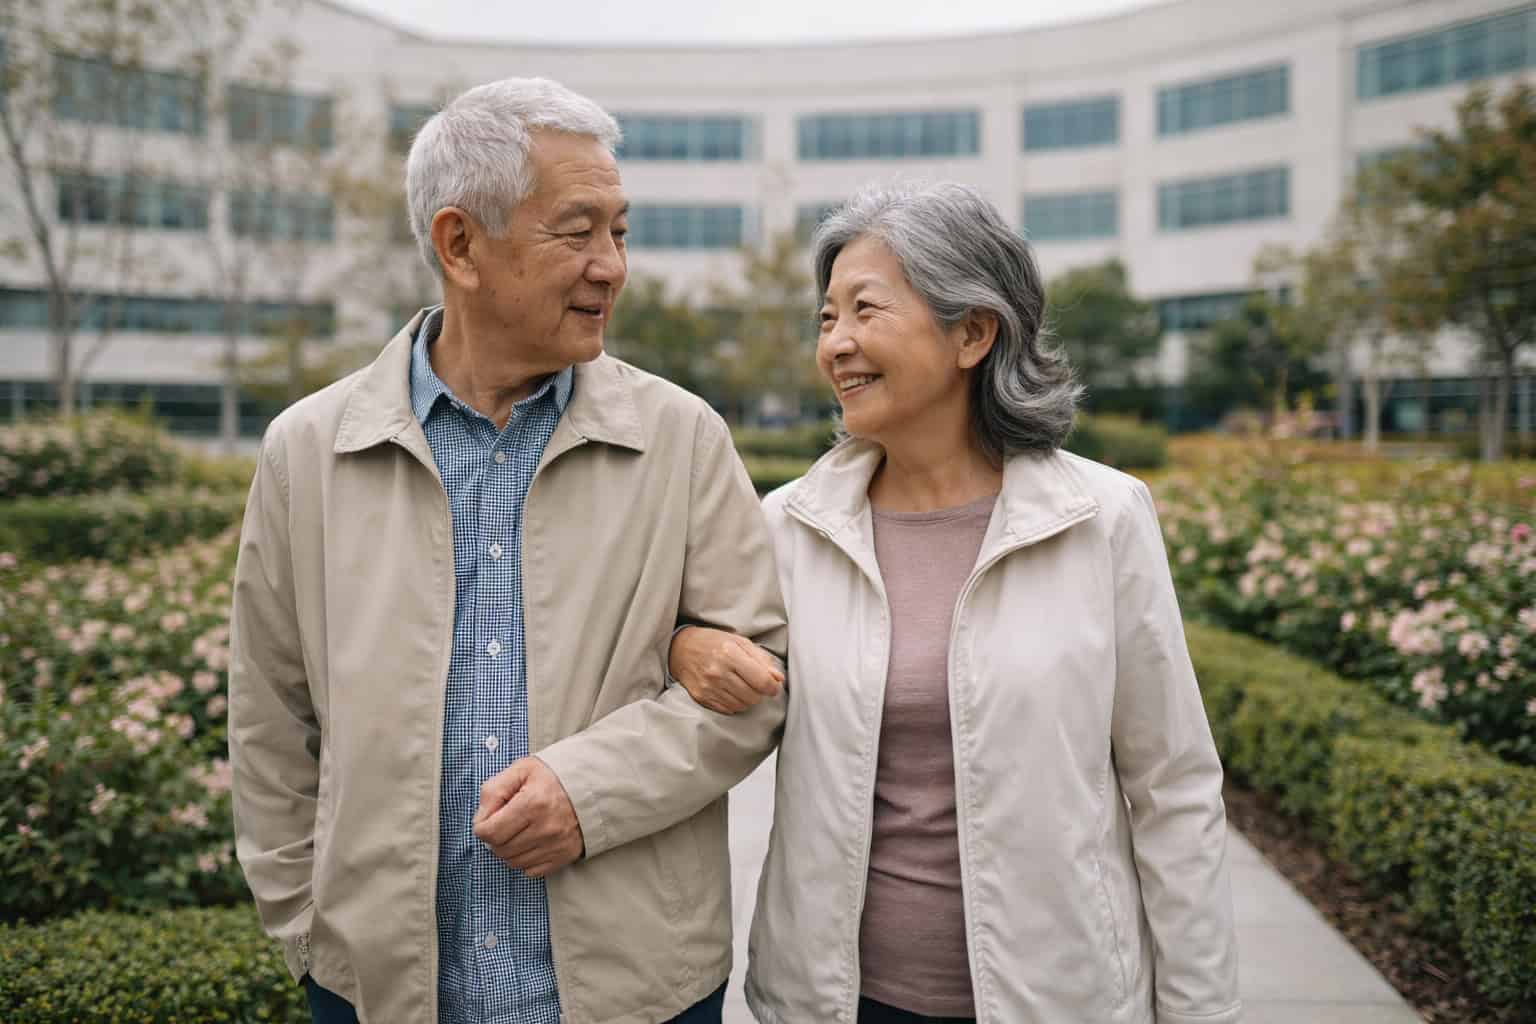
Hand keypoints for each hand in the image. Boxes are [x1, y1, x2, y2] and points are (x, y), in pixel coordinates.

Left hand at [472, 756, 583, 877]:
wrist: (591, 786)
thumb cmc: (552, 776)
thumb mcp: (520, 770)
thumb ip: (493, 791)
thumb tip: (480, 820)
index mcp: (532, 803)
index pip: (490, 833)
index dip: (482, 826)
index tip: (488, 818)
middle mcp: (546, 828)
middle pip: (500, 850)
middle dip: (495, 838)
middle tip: (504, 823)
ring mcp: (556, 845)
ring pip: (513, 862)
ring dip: (509, 849)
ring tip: (518, 831)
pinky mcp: (565, 856)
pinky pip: (531, 871)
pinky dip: (525, 860)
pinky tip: (531, 842)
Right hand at [668, 626, 783, 714]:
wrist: (680, 649)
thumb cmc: (713, 643)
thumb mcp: (740, 642)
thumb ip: (762, 660)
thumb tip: (778, 678)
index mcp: (730, 654)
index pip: (761, 681)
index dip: (773, 687)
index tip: (774, 686)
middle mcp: (718, 672)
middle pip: (753, 697)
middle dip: (759, 693)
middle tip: (754, 683)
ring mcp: (708, 687)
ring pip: (742, 705)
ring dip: (747, 698)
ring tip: (741, 685)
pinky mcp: (702, 698)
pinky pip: (729, 710)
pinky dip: (734, 703)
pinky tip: (729, 691)